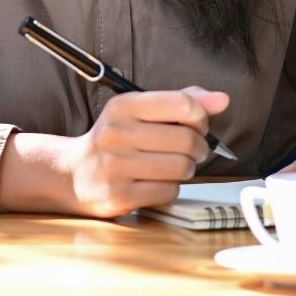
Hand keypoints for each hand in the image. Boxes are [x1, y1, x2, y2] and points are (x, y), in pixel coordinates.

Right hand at [0, 86, 227, 217]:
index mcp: (123, 106)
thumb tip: (222, 100)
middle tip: (192, 150)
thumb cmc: (117, 140)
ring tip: (175, 166)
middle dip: (199, 147)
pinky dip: (171, 188)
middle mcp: (116, 133)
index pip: (181, 104)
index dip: (200, 116)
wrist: (74, 174)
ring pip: (181, 168)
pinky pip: (169, 191)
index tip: (198, 124)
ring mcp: (116, 166)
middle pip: (186, 139)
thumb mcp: (140, 112)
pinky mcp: (119, 195)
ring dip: (187, 169)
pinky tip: (157, 182)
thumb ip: (181, 102)